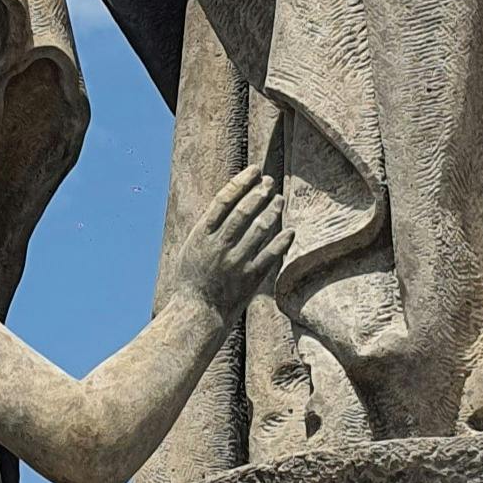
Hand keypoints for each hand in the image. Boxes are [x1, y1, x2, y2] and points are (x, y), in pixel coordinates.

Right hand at [162, 163, 286, 316]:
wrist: (197, 312)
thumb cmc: (192, 277)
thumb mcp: (192, 246)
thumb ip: (209, 226)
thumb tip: (228, 200)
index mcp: (201, 235)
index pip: (223, 201)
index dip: (241, 182)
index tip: (254, 170)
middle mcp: (219, 246)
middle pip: (243, 211)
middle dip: (259, 192)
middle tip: (270, 181)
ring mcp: (235, 262)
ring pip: (259, 229)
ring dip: (272, 211)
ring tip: (279, 199)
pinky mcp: (250, 278)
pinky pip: (270, 255)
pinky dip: (281, 241)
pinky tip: (289, 230)